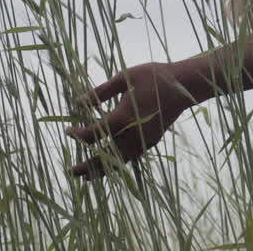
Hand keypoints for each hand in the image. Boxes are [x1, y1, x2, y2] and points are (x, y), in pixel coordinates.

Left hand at [65, 62, 191, 179]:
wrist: (184, 86)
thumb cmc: (154, 77)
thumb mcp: (124, 78)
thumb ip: (100, 92)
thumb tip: (79, 102)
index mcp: (122, 117)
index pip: (94, 133)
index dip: (78, 135)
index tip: (68, 131)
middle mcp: (132, 134)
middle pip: (104, 155)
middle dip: (86, 165)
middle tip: (71, 172)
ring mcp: (143, 140)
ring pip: (118, 160)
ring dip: (102, 169)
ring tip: (87, 176)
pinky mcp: (151, 141)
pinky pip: (130, 156)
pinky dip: (118, 162)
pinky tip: (111, 163)